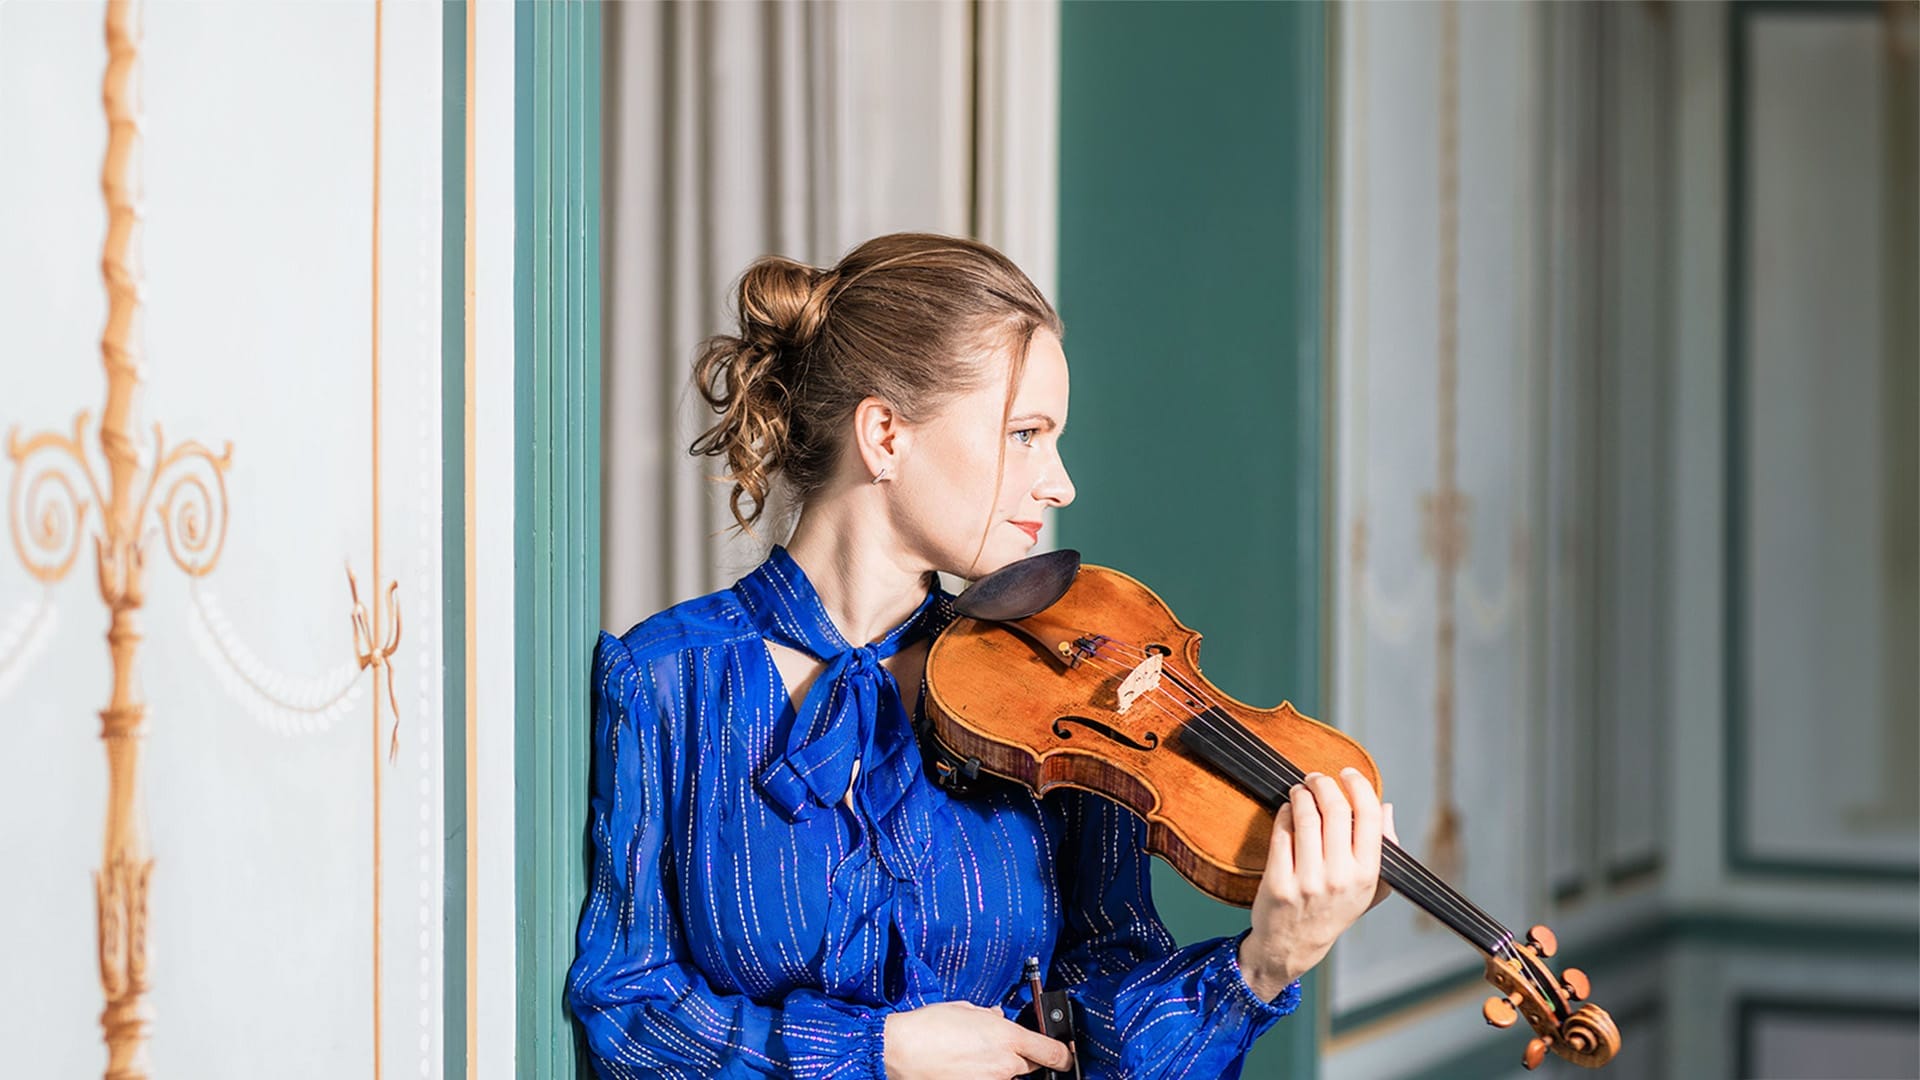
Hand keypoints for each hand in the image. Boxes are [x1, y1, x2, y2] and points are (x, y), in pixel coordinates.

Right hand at [882, 1000, 1072, 1079]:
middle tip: (998, 1050)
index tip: (1064, 1056)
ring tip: (973, 1058)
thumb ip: (988, 1016)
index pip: (1052, 1052)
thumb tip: (997, 1018)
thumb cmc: (928, 1028)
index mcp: (1007, 1037)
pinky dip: (982, 1075)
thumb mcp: (963, 1010)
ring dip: (999, 1069)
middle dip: (1022, 1058)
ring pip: (1008, 1076)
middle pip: (1031, 1066)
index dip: (1062, 1056)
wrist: (900, 1052)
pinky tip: (964, 1067)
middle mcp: (1005, 1064)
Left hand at [1237, 767, 1396, 999]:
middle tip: (1317, 778)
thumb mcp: (1370, 887)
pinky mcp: (1279, 882)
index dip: (1359, 786)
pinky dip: (1285, 812)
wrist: (1293, 945)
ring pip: (1306, 816)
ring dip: (1302, 793)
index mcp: (1367, 874)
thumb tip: (1386, 807)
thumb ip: (1384, 849)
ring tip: (1300, 790)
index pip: (1369, 816)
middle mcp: (1340, 877)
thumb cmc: (1333, 910)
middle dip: (1324, 783)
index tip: (1348, 773)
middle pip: (1335, 809)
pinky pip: (1282, 832)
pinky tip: (1287, 809)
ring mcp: (1308, 881)